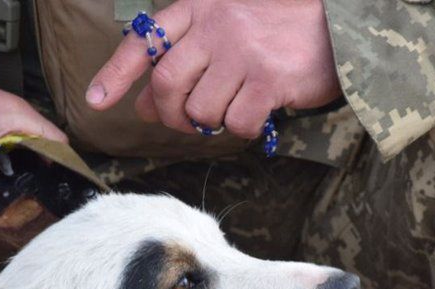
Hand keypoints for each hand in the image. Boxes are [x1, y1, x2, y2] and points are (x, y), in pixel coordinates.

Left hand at [85, 0, 340, 138]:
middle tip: (186, 122)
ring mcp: (242, 53)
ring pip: (200, 110)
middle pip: (165, 84)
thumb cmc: (277, 31)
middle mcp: (216, 26)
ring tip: (231, 111)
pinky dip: (242, 129)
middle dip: (169, 115)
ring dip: (210, 124)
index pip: (145, 42)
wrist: (339, 26)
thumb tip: (142, 104)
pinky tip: (257, 114)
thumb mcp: (225, 30)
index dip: (115, 74)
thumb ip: (184, 61)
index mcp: (199, 8)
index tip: (95, 103)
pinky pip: (237, 123)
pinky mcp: (268, 80)